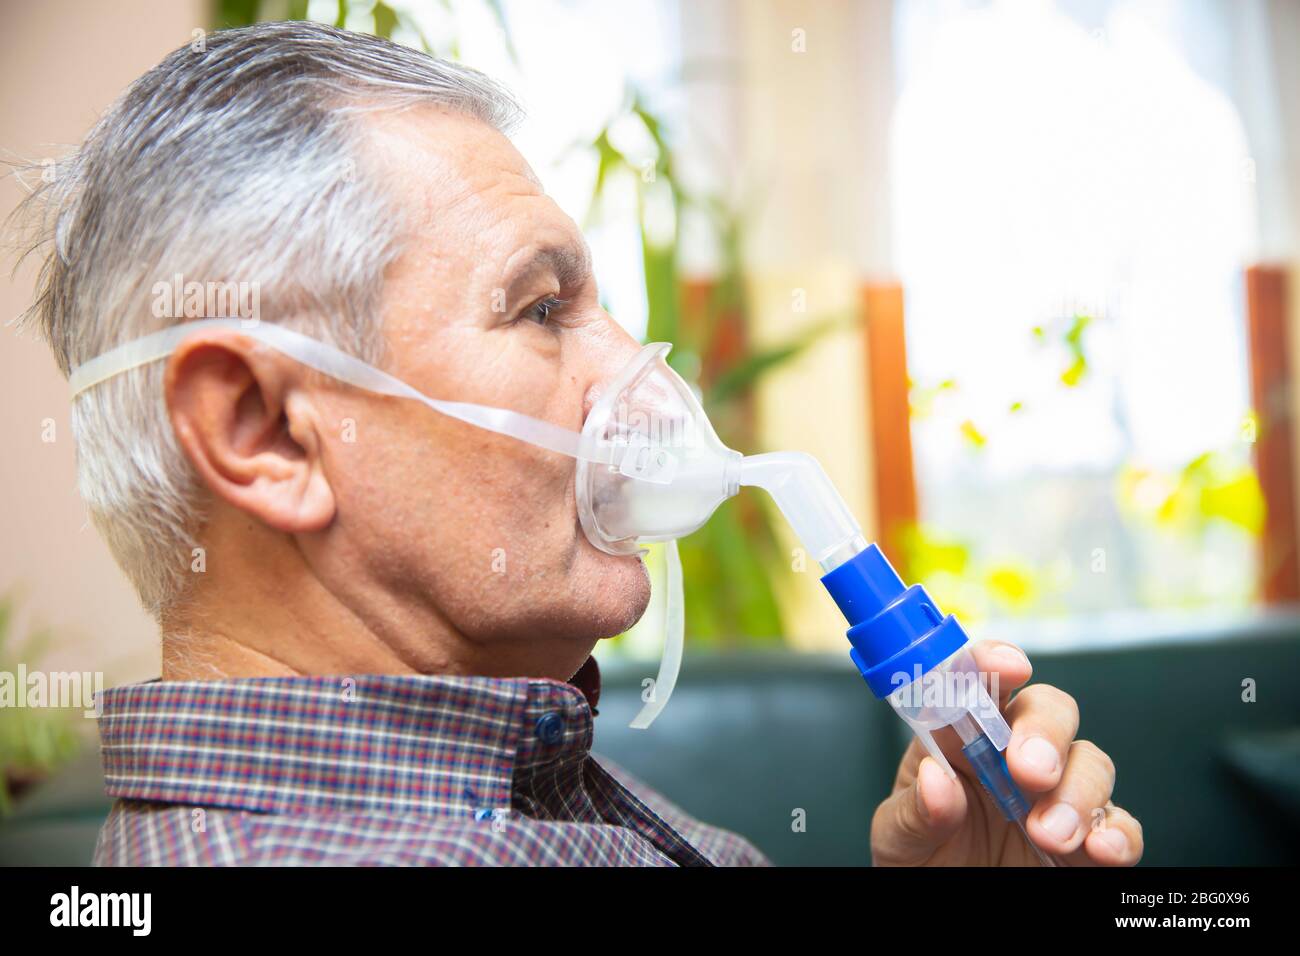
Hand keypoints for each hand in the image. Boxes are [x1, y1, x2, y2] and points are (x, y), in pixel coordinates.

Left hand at [870, 640, 1142, 865]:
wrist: (946, 907)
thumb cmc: (919, 861)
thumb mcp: (898, 837)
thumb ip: (915, 809)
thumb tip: (937, 781)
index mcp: (961, 738)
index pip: (981, 682)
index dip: (995, 662)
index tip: (1007, 666)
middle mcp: (1013, 757)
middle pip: (1048, 710)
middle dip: (1045, 731)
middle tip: (1029, 769)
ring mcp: (1056, 796)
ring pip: (1091, 762)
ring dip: (1078, 791)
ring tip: (1049, 833)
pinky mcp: (1088, 841)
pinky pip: (1119, 825)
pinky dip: (1118, 833)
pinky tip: (1101, 847)